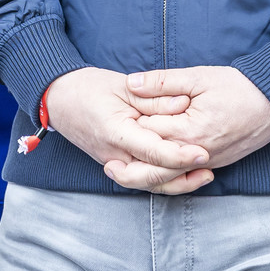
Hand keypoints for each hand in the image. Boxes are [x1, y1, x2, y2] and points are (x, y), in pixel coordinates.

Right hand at [43, 68, 207, 193]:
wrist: (59, 99)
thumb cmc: (89, 88)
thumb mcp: (124, 87)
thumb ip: (154, 99)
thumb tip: (184, 104)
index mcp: (116, 133)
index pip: (153, 152)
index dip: (180, 155)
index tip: (204, 152)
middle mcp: (114, 155)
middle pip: (152, 176)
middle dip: (183, 174)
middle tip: (209, 164)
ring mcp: (113, 162)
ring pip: (148, 183)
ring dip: (177, 182)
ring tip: (204, 175)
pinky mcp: (116, 163)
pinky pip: (142, 178)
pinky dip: (163, 179)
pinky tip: (183, 173)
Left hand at [127, 66, 269, 168]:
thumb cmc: (237, 87)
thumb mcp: (198, 76)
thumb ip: (162, 81)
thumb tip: (130, 84)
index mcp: (188, 131)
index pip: (147, 133)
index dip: (131, 123)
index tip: (119, 117)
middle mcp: (196, 154)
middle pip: (154, 163)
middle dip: (133, 158)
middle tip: (111, 157)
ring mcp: (207, 163)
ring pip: (169, 173)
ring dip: (149, 168)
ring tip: (128, 162)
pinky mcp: (215, 164)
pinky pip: (185, 174)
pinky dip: (169, 170)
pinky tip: (157, 162)